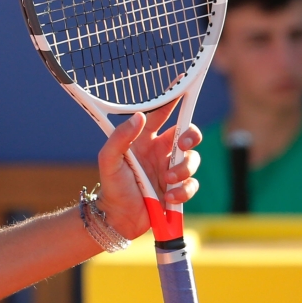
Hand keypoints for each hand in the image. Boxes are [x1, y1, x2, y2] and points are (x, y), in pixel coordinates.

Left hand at [93, 100, 201, 239]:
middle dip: (191, 137)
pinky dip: (183, 190)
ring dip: (183, 170)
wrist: (118, 219)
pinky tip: (168, 196)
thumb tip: (139, 117)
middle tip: (182, 145)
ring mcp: (170, 169)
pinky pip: (192, 184)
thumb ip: (120, 137)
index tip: (183, 83)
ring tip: (166, 181)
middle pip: (187, 134)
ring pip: (192, 160)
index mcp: (144, 139)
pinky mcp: (177, 188)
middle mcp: (160, 151)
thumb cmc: (111, 186)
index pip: (161, 113)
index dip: (172, 98)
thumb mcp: (109, 160)